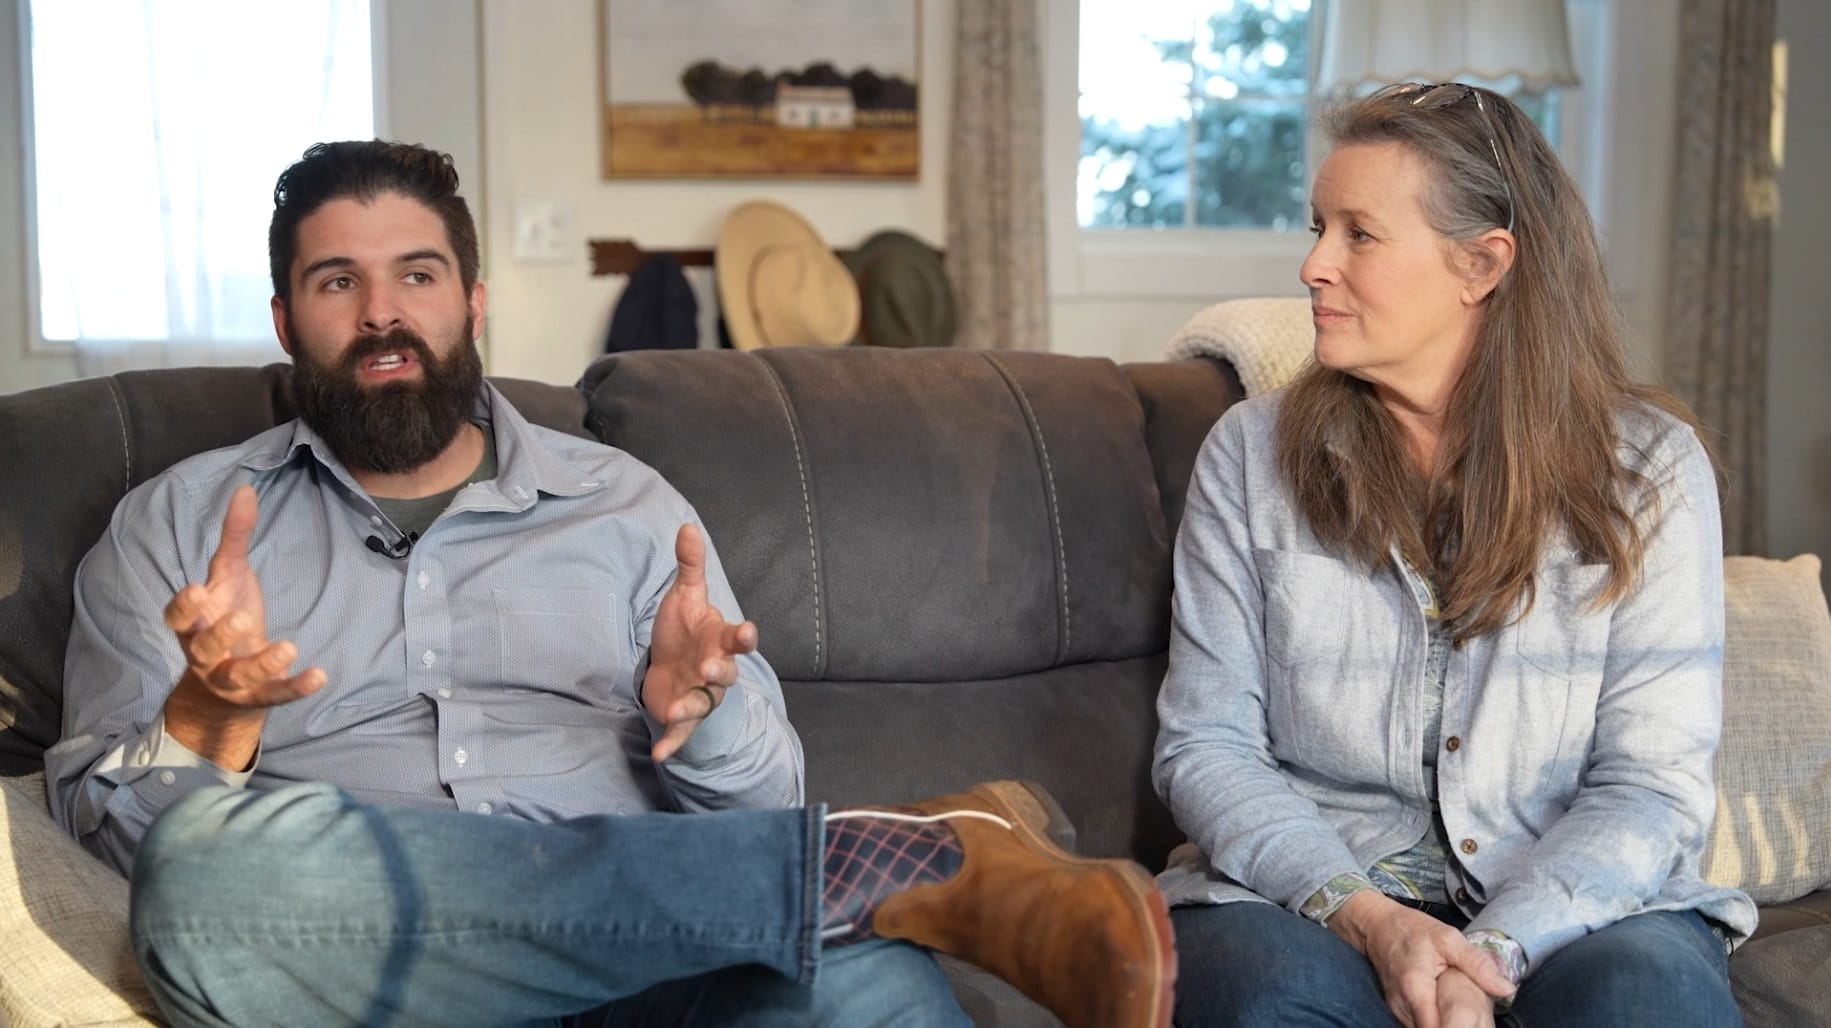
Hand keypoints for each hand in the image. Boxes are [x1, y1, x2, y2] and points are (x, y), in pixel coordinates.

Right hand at [161, 485, 323, 768]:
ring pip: (237, 676)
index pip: (176, 618)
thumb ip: (233, 537)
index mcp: (193, 624)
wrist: (227, 681)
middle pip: (204, 647)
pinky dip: (295, 687)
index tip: (197, 589)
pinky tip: (318, 675)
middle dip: (220, 633)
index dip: (183, 607)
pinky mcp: (258, 695)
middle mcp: (205, 655)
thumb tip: (245, 489)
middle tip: (242, 617)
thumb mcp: (229, 577)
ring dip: (261, 663)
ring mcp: (230, 679)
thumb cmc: (224, 616)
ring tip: (287, 647)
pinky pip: (275, 694)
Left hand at [642, 523, 757, 762]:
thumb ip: (690, 565)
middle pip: (726, 673)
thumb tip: (686, 527)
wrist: (672, 666)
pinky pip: (681, 733)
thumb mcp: (686, 596)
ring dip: (692, 707)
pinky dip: (672, 743)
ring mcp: (700, 694)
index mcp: (719, 640)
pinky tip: (659, 755)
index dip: (744, 636)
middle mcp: (715, 669)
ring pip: (703, 703)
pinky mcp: (682, 715)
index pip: (738, 638)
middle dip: (720, 671)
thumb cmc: (685, 630)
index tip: (748, 632)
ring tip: (673, 710)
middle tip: (710, 668)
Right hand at [1327, 891, 1513, 1027]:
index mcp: (1416, 988)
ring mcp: (1396, 1010)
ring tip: (1462, 1017)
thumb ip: (1477, 964)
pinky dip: (1433, 1024)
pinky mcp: (1396, 1011)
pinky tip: (1446, 1013)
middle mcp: (1402, 1005)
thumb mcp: (1449, 938)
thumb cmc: (1412, 930)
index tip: (1472, 1025)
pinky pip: (1416, 1027)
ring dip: (1444, 1027)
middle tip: (1473, 1020)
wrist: (1377, 926)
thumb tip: (1506, 989)